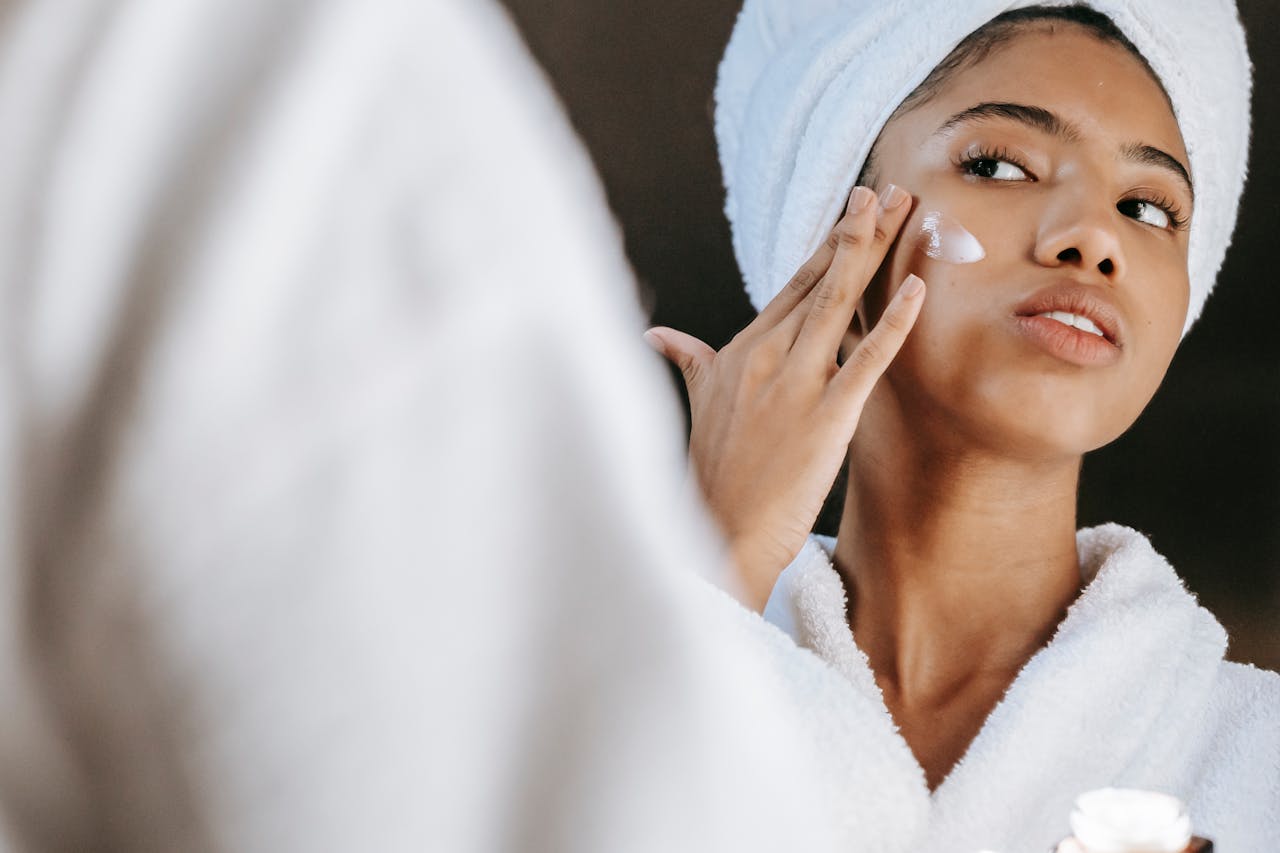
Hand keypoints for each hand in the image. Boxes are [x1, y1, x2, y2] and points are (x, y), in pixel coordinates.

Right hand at [645, 185, 923, 610]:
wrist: (716, 534)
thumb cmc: (710, 475)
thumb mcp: (698, 405)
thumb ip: (688, 360)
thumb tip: (657, 336)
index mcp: (741, 350)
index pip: (793, 285)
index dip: (827, 245)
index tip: (853, 208)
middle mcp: (767, 356)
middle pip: (821, 280)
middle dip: (857, 231)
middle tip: (889, 188)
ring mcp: (795, 384)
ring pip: (841, 302)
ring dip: (873, 251)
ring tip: (903, 209)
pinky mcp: (825, 416)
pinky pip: (866, 359)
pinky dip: (894, 321)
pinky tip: (920, 288)